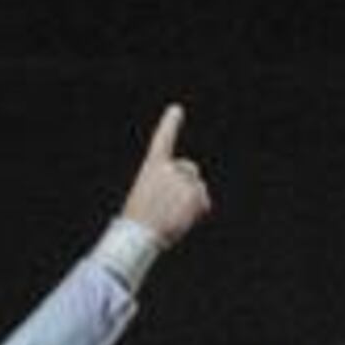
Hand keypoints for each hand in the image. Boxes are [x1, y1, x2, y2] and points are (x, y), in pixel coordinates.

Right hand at [118, 104, 211, 245]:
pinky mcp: (194, 192)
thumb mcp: (149, 197)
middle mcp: (169, 168)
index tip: (176, 109)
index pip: (163, 140)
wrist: (140, 234)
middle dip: (188, 183)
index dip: (170, 124)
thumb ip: (170, 189)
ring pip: (197, 188)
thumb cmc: (141, 220)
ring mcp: (183, 179)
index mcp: (152, 166)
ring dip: (191, 201)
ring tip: (172, 216)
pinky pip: (204, 201)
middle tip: (171, 205)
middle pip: (190, 170)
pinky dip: (198, 211)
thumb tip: (195, 197)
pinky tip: (182, 219)